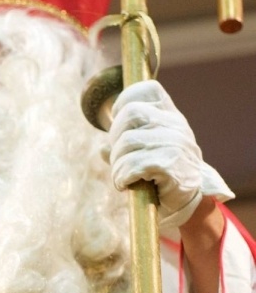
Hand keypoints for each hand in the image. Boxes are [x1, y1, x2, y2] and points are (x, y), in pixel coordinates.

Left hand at [107, 81, 232, 228]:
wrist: (192, 203)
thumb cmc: (166, 177)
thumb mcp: (149, 154)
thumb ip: (127, 147)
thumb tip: (102, 149)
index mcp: (171, 117)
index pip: (148, 89)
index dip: (125, 102)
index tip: (120, 127)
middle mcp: (175, 125)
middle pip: (130, 113)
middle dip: (115, 138)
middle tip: (118, 160)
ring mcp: (175, 143)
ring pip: (127, 141)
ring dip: (117, 164)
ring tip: (122, 177)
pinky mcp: (170, 165)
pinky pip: (133, 165)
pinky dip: (122, 177)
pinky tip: (125, 184)